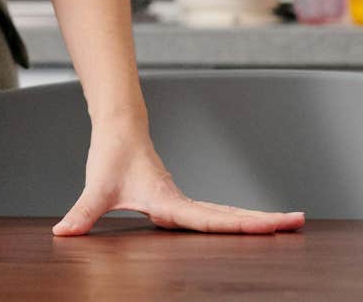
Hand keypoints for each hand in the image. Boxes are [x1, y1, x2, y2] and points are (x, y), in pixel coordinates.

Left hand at [52, 122, 305, 235]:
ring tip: (291, 225)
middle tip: (299, 223)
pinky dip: (238, 220)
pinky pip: (216, 214)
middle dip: (265, 222)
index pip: (210, 219)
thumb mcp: (95, 188)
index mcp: (169, 201)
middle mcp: (182, 202)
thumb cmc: (110, 156)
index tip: (269, 227)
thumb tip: (62, 233)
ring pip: (227, 213)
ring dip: (257, 220)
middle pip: (230, 215)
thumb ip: (81, 214)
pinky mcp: (179, 202)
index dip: (240, 225)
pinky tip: (254, 228)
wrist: (118, 128)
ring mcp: (184, 202)